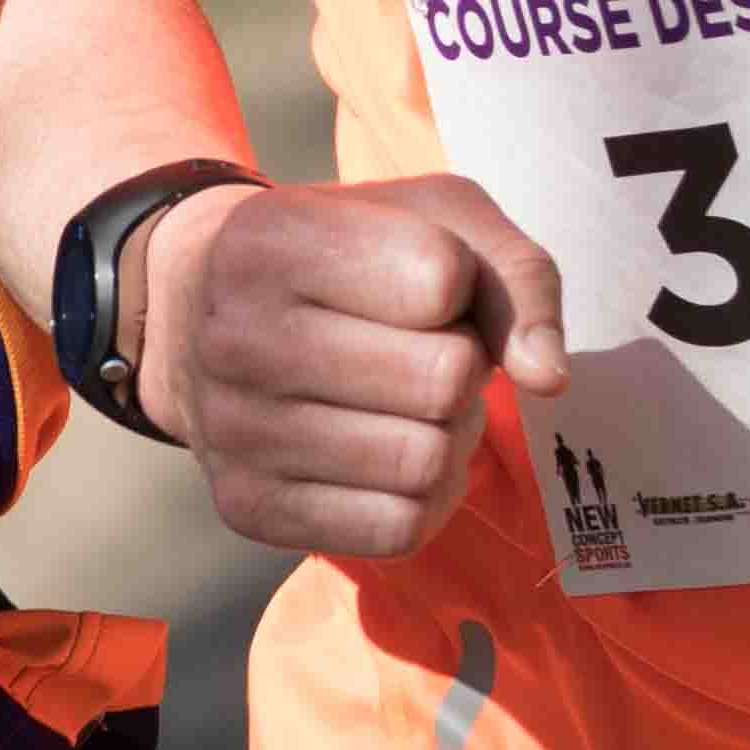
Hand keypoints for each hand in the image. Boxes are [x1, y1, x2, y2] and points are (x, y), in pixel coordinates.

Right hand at [135, 173, 565, 560]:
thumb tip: (546, 377)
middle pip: (444, 380)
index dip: (457, 284)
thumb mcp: (432, 220)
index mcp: (271, 239)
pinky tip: (389, 457)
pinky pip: (399, 530)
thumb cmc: (345, 257)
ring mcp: (233, 430)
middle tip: (419, 351)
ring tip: (405, 403)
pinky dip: (423, 499)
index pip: (441, 279)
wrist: (202, 314)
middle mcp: (234, 335)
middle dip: (460, 365)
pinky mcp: (248, 508)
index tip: (412, 284)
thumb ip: (517, 274)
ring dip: (448, 436)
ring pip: (427, 463)